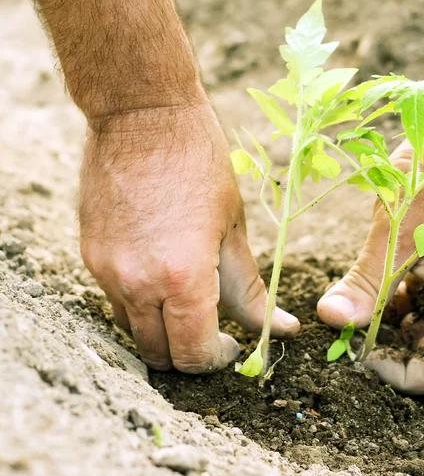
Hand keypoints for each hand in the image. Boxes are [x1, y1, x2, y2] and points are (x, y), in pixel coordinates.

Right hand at [79, 102, 298, 372]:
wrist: (143, 115)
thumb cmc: (200, 164)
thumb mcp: (234, 229)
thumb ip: (249, 288)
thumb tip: (281, 328)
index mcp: (183, 279)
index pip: (194, 355)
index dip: (216, 360)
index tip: (231, 346)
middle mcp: (137, 284)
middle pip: (159, 355)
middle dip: (188, 354)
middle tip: (211, 332)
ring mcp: (107, 271)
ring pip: (134, 332)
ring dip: (162, 331)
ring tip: (188, 300)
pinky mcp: (91, 255)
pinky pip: (116, 301)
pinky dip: (141, 304)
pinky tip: (161, 274)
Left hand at [318, 136, 423, 393]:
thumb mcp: (393, 236)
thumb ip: (364, 284)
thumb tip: (330, 320)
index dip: (405, 376)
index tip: (364, 356)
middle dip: (392, 354)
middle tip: (350, 337)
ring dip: (389, 332)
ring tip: (355, 313)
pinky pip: (419, 307)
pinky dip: (392, 309)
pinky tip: (368, 293)